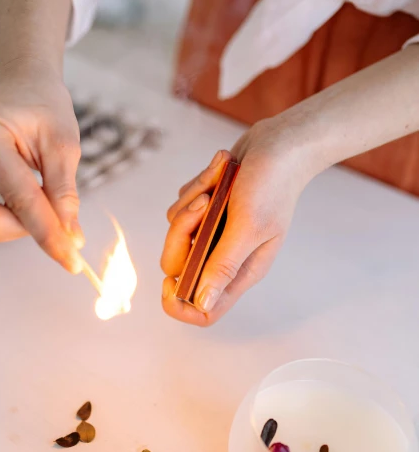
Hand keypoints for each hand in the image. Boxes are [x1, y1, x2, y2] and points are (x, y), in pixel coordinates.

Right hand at [0, 58, 82, 271]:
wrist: (20, 91)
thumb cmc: (43, 112)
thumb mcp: (64, 145)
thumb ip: (65, 193)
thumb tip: (71, 240)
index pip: (20, 199)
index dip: (49, 234)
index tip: (73, 261)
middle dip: (23, 227)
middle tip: (48, 207)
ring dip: (8, 228)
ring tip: (28, 198)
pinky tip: (11, 199)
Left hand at [161, 118, 319, 324]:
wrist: (280, 142)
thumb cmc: (272, 185)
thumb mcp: (248, 227)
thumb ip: (223, 266)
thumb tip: (202, 304)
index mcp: (241, 271)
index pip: (205, 310)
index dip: (181, 304)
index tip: (171, 281)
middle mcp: (225, 257)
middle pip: (178, 267)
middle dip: (182, 234)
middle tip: (203, 205)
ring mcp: (214, 233)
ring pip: (177, 232)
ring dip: (192, 201)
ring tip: (218, 180)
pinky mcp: (205, 211)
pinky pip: (181, 206)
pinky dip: (197, 185)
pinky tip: (220, 170)